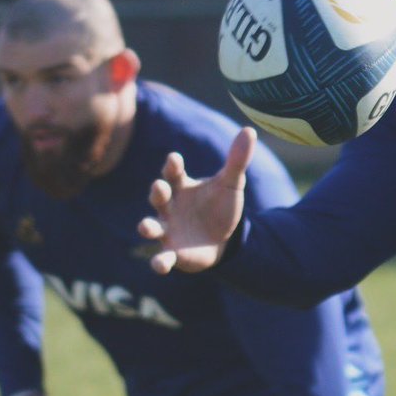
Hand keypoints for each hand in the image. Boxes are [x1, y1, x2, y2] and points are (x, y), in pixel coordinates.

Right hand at [138, 128, 257, 273]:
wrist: (225, 238)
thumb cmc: (222, 206)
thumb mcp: (232, 184)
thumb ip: (237, 160)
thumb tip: (250, 130)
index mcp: (182, 187)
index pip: (174, 173)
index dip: (172, 166)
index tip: (175, 159)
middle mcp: (170, 207)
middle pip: (159, 197)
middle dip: (157, 192)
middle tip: (159, 188)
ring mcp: (169, 230)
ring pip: (153, 226)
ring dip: (148, 226)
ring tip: (145, 227)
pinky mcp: (173, 252)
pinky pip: (163, 258)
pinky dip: (160, 262)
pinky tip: (160, 266)